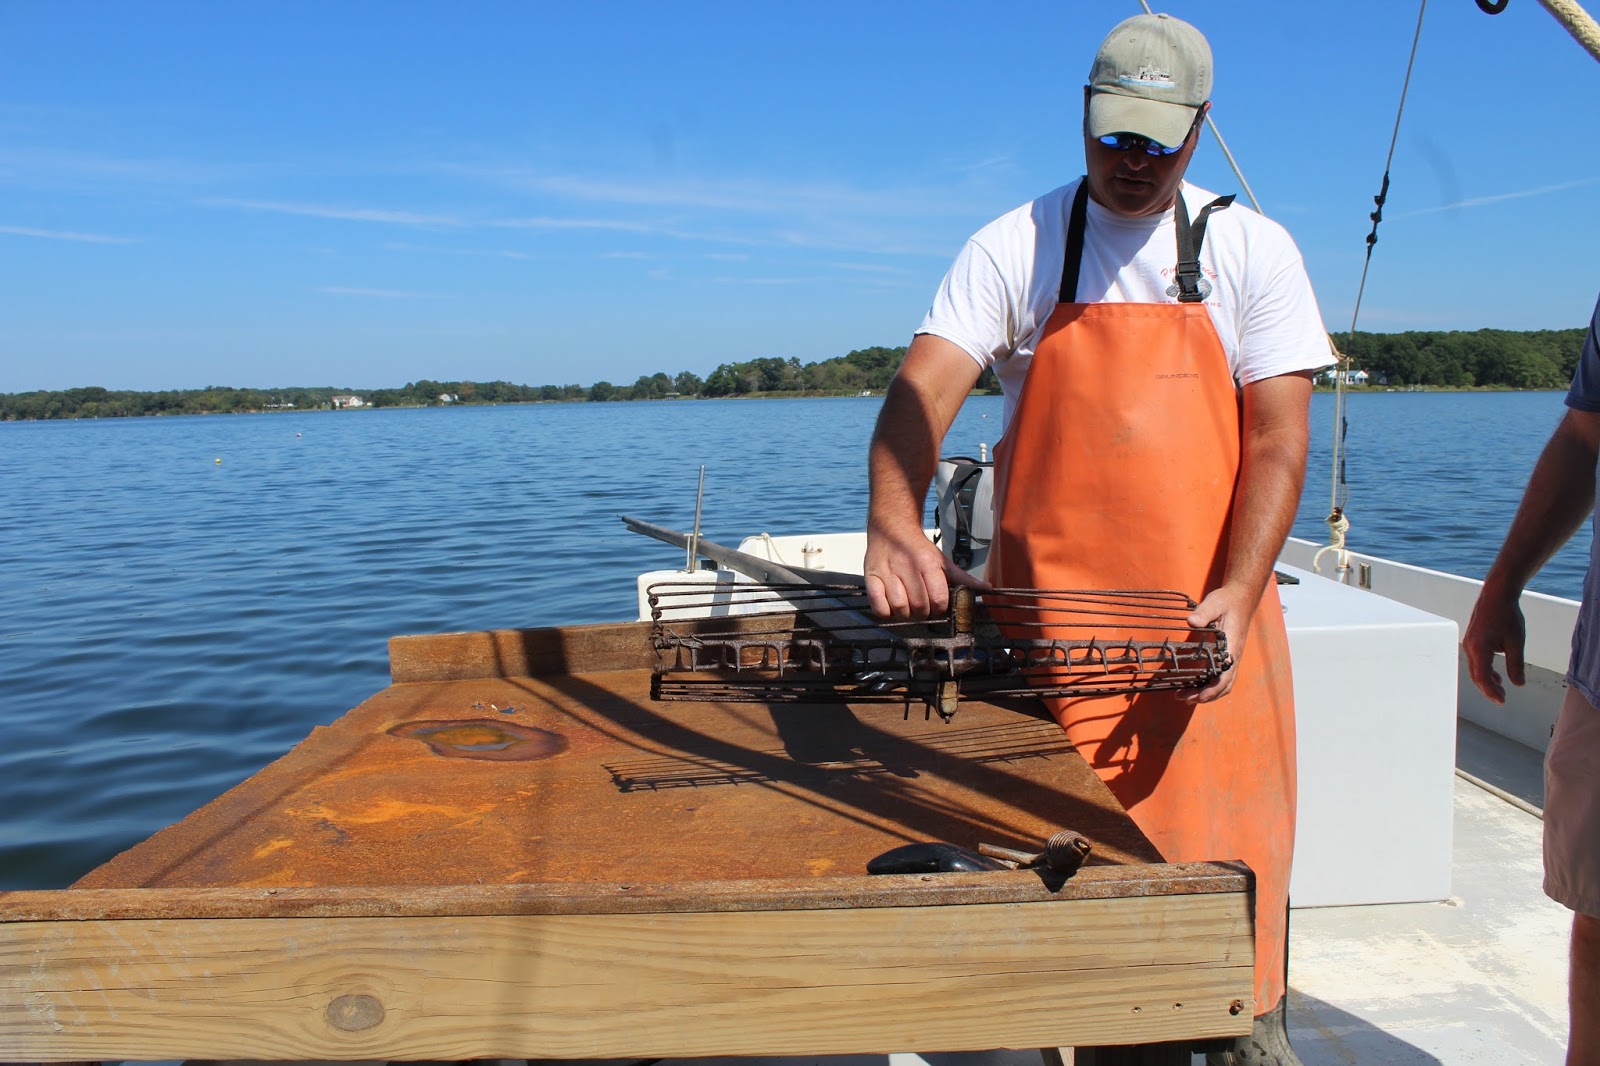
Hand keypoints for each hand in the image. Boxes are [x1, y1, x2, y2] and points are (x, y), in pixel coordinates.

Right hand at [864, 521, 987, 620]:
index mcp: (928, 563)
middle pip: (919, 607)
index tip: (937, 606)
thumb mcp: (941, 559)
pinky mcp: (871, 577)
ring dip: (906, 613)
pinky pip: (879, 607)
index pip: (938, 599)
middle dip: (924, 612)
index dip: (940, 608)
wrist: (890, 527)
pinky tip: (891, 605)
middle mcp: (907, 567)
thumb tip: (986, 589)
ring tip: (907, 606)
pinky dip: (886, 612)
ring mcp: (887, 573)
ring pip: (900, 609)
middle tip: (922, 606)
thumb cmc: (918, 548)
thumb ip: (962, 577)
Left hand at [1182, 583, 1256, 703]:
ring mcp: (1230, 657)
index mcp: (1231, 647)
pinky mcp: (1225, 656)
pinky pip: (1218, 676)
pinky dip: (1207, 685)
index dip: (1213, 689)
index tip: (1199, 697)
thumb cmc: (1227, 601)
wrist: (1240, 598)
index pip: (1225, 675)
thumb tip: (1191, 621)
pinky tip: (1192, 685)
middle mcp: (1233, 656)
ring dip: (1205, 693)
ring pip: (1221, 683)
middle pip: (1223, 685)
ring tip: (1184, 696)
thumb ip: (1204, 612)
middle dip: (1205, 696)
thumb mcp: (1214, 603)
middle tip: (1183, 698)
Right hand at [1462, 584, 1525, 704]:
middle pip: (1476, 676)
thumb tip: (1518, 684)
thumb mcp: (1516, 642)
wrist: (1497, 595)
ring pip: (1475, 669)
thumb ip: (1516, 665)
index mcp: (1479, 648)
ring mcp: (1469, 644)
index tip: (1502, 702)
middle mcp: (1470, 647)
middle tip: (1502, 700)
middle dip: (1488, 689)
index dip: (1491, 692)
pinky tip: (1496, 674)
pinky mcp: (1472, 640)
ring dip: (1487, 680)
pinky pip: (1476, 660)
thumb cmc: (1507, 615)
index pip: (1482, 677)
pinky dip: (1485, 670)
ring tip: (1501, 689)